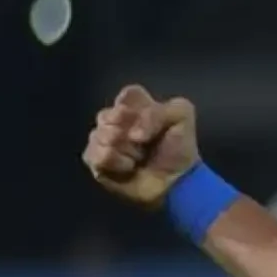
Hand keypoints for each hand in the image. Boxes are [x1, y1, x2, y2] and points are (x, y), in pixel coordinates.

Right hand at [83, 85, 199, 207]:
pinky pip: (94, 154)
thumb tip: (132, 133)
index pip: (126, 94)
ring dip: (125, 149)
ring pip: (99, 135)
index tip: (144, 119)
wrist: (177, 182)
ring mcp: (103, 140)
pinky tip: (128, 168)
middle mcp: (116, 121)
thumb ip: (158, 111)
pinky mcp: (96, 161)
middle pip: (106, 115)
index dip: (134, 107)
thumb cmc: (179, 149)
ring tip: (139, 158)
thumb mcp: (182, 118)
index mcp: (136, 107)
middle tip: (144, 142)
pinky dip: (115, 162)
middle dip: (128, 130)